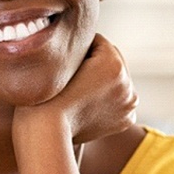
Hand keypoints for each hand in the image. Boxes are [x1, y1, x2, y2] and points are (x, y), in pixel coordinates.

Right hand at [13, 33, 137, 144]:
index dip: (80, 46)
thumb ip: (75, 47)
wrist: (45, 131)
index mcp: (113, 64)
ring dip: (103, 80)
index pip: (99, 41)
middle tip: (74, 70)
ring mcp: (128, 103)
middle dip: (96, 62)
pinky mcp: (126, 119)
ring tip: (81, 87)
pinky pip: (118, 99)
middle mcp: (127, 83)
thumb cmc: (44, 95)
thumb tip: (81, 41)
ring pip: (116, 80)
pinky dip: (107, 99)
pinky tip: (89, 102)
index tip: (68, 54)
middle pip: (112, 60)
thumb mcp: (59, 60)